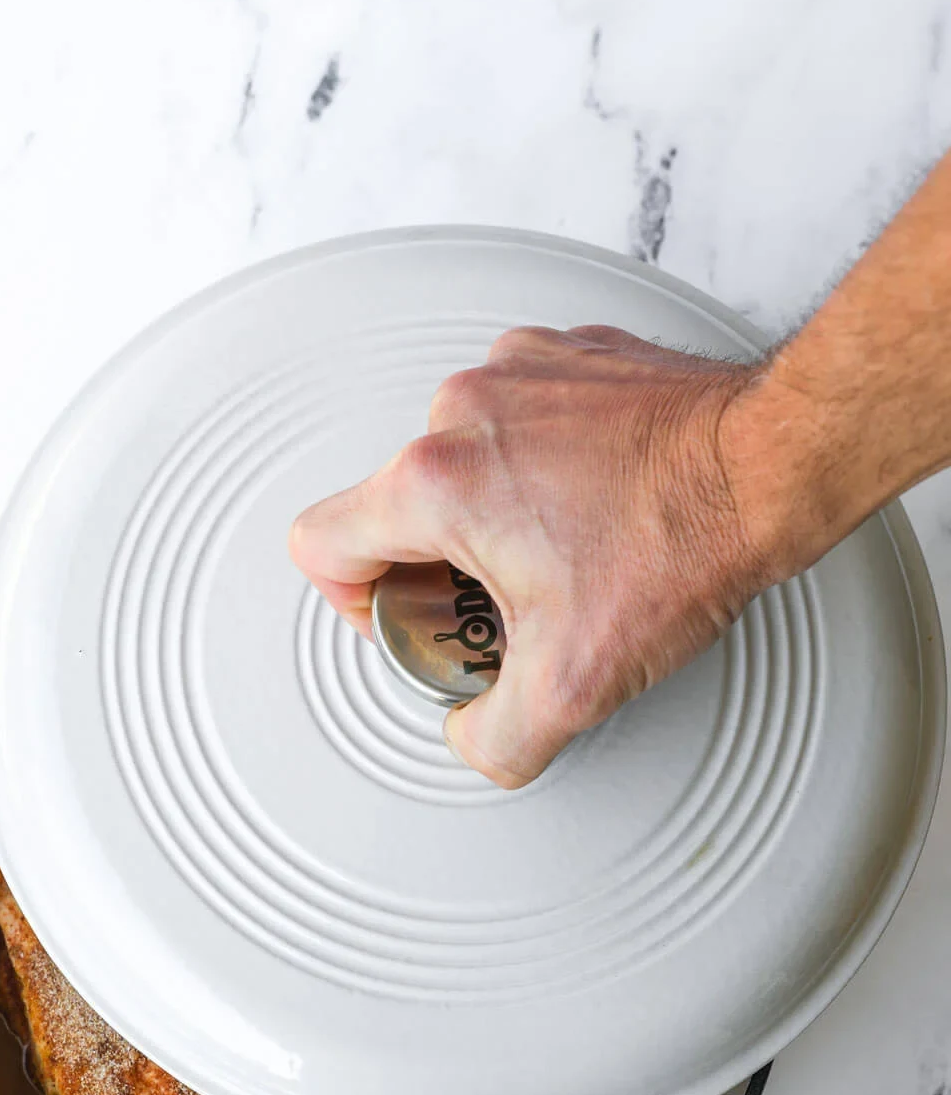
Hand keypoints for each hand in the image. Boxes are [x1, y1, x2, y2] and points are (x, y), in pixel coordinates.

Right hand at [289, 325, 793, 788]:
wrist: (774, 463)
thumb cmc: (684, 542)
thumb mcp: (574, 688)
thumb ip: (493, 739)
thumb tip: (472, 737)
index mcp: (436, 482)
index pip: (320, 543)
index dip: (352, 602)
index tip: (414, 616)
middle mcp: (464, 409)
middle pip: (398, 504)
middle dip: (442, 563)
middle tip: (511, 600)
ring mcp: (517, 369)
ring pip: (462, 457)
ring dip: (496, 509)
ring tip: (566, 547)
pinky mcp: (569, 355)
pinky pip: (521, 417)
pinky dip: (544, 461)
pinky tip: (597, 500)